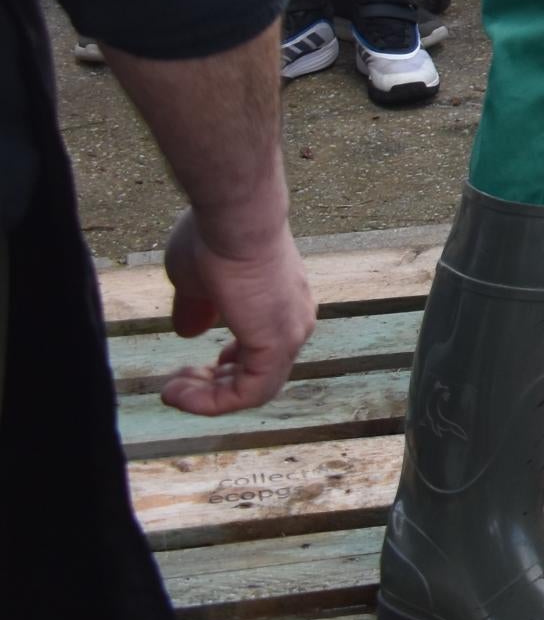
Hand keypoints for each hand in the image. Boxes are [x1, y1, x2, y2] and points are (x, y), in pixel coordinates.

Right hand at [157, 208, 315, 415]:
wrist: (234, 217)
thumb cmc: (215, 237)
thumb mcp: (197, 280)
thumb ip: (198, 308)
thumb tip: (189, 332)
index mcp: (280, 304)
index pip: (259, 352)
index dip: (223, 368)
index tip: (186, 370)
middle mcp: (294, 320)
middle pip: (258, 373)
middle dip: (213, 385)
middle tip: (177, 384)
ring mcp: (290, 332)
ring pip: (255, 388)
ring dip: (208, 397)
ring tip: (172, 391)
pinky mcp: (278, 344)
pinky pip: (249, 392)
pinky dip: (212, 401)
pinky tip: (177, 393)